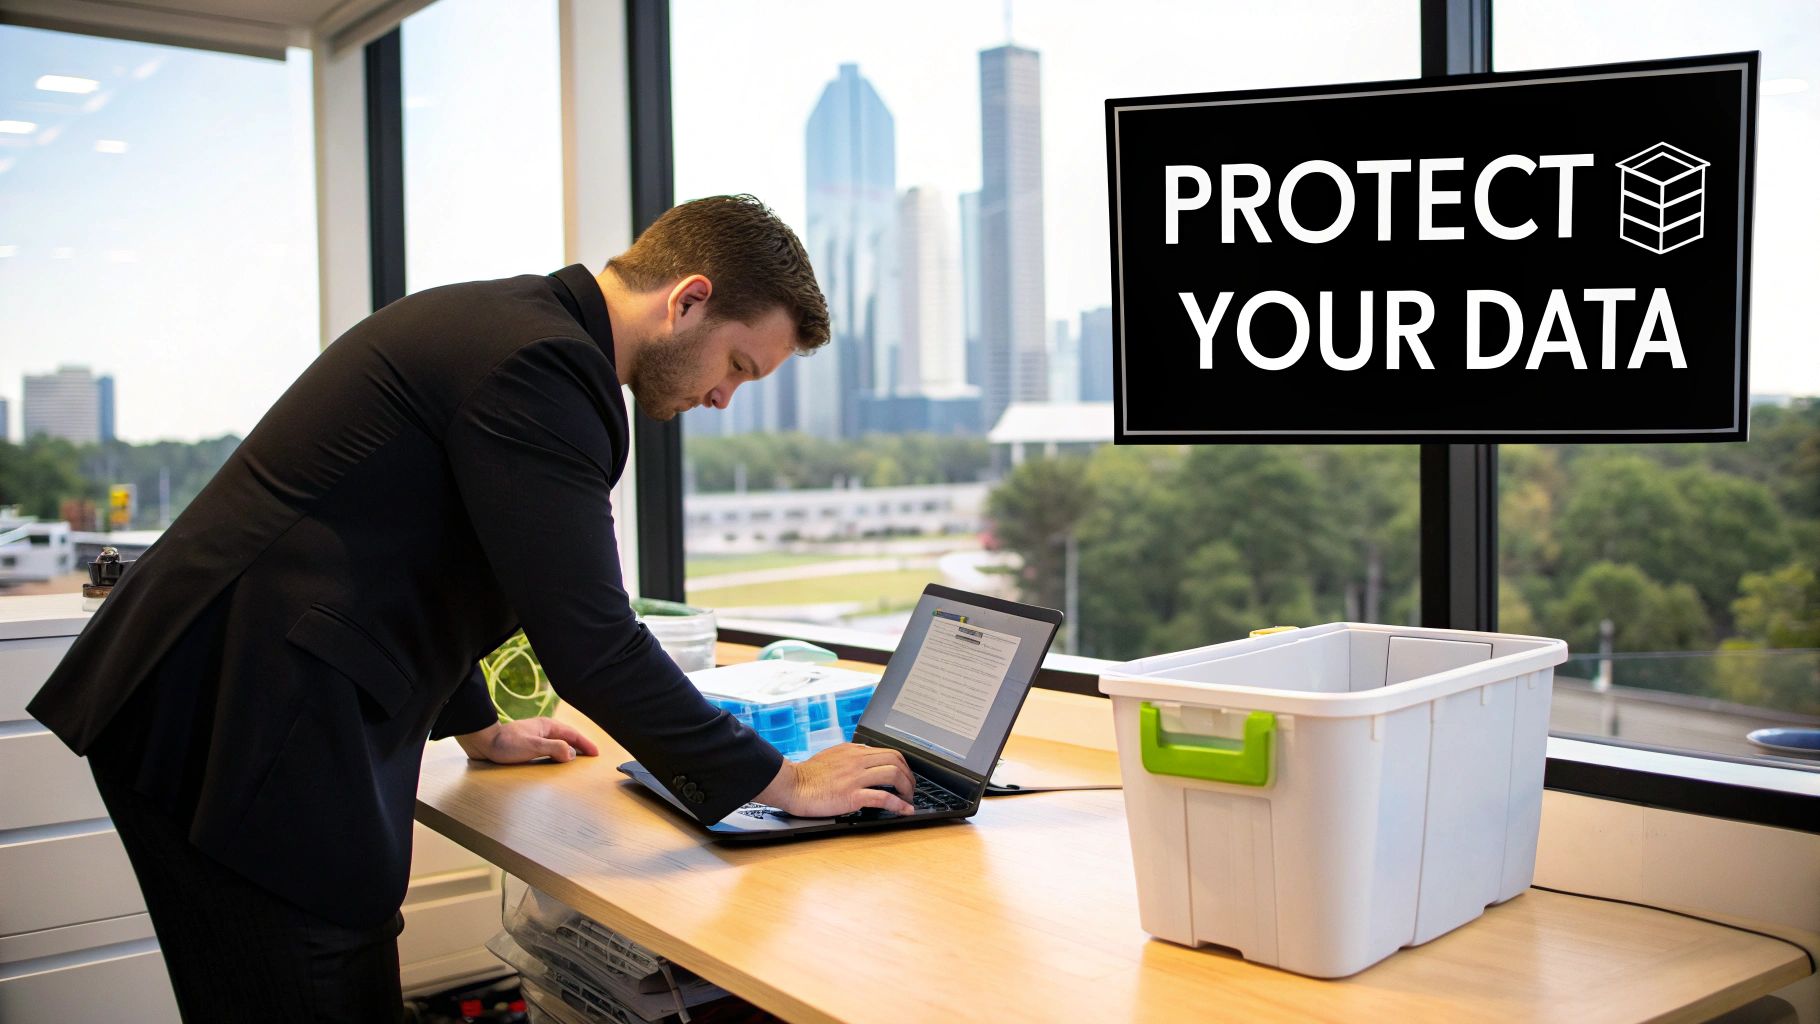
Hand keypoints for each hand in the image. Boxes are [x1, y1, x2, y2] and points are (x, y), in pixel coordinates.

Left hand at [456, 718, 600, 764]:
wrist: (482, 743)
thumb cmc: (505, 744)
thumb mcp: (532, 746)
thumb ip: (554, 748)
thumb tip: (572, 754)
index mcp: (547, 726)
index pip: (573, 735)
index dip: (585, 744)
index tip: (596, 753)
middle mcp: (543, 730)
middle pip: (567, 738)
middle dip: (580, 746)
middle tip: (590, 757)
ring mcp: (535, 737)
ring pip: (558, 743)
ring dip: (568, 751)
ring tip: (576, 761)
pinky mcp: (527, 745)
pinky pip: (548, 749)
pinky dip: (556, 755)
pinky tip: (555, 762)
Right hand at [754, 743, 916, 816]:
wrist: (792, 784)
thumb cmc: (807, 774)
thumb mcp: (832, 754)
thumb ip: (850, 755)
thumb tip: (865, 757)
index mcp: (854, 751)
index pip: (888, 752)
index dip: (903, 765)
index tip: (905, 775)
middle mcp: (857, 761)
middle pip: (896, 760)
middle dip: (909, 775)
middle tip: (911, 788)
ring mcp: (855, 777)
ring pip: (893, 774)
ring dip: (907, 788)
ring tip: (909, 799)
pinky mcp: (851, 795)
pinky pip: (882, 797)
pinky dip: (898, 804)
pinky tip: (905, 810)